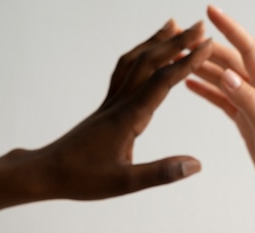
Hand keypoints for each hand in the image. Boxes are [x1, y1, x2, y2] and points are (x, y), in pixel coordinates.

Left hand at [40, 20, 212, 199]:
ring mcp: (110, 103)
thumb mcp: (125, 182)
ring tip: (173, 27)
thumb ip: (161, 173)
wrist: (46, 172)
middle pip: (149, 63)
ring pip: (134, 63)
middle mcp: (119, 104)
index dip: (187, 62)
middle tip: (201, 28)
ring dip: (155, 43)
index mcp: (127, 118)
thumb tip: (197, 165)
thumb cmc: (82, 179)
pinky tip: (144, 57)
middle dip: (177, 43)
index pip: (162, 82)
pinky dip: (138, 57)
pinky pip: (123, 73)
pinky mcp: (105, 108)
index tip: (208, 46)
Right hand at [187, 6, 254, 208]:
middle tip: (180, 40)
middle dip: (207, 48)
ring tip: (178, 58)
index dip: (230, 30)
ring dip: (203, 67)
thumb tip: (227, 74)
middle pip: (231, 62)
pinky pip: (223, 99)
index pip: (248, 51)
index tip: (210, 13)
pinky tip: (191, 84)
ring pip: (224, 79)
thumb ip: (249, 102)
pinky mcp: (246, 121)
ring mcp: (252, 106)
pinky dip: (207, 90)